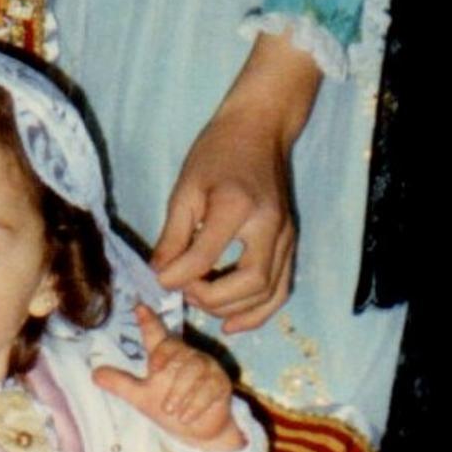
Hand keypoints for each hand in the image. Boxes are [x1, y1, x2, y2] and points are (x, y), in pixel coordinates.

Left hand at [93, 306, 242, 450]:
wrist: (198, 432)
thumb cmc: (170, 409)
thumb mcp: (141, 398)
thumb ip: (121, 385)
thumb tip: (94, 374)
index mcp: (167, 356)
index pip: (156, 336)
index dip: (149, 323)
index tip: (139, 308)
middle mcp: (187, 356)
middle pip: (177, 352)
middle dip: (168, 373)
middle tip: (162, 402)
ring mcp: (206, 368)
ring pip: (194, 369)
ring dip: (181, 393)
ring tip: (172, 411)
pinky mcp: (220, 383)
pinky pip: (210, 387)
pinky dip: (196, 403)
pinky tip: (186, 417)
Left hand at [151, 32, 321, 333]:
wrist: (260, 129)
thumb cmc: (217, 153)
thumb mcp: (185, 189)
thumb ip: (172, 236)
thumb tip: (160, 276)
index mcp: (237, 205)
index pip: (205, 257)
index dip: (177, 277)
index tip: (160, 279)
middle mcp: (270, 224)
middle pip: (247, 284)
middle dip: (210, 299)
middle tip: (185, 290)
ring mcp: (286, 236)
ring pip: (266, 293)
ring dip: (231, 309)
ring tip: (202, 301)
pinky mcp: (291, 244)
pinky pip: (281, 290)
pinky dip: (257, 313)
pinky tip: (231, 322)